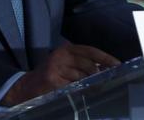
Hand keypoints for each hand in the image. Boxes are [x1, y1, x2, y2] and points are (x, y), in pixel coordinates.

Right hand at [0, 42, 119, 105]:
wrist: (27, 86)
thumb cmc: (51, 75)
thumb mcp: (64, 63)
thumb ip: (81, 64)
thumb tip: (104, 70)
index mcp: (66, 49)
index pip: (90, 51)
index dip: (105, 58)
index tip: (117, 65)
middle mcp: (61, 56)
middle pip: (88, 66)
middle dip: (99, 75)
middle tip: (107, 82)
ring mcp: (56, 68)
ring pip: (82, 78)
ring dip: (90, 85)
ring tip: (95, 90)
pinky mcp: (53, 80)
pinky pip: (73, 87)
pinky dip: (79, 92)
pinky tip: (80, 94)